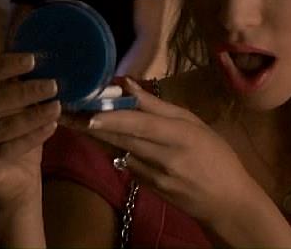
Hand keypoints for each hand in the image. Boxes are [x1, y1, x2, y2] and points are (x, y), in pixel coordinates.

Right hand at [0, 53, 60, 205]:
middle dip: (24, 91)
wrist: (14, 178)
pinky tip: (51, 127)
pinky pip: (5, 150)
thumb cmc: (13, 132)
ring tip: (56, 106)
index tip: (33, 60)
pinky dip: (31, 137)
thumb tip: (41, 54)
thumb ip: (16, 81)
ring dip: (31, 115)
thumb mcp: (13, 103)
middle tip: (53, 85)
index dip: (5, 65)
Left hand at [78, 79, 262, 226]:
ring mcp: (153, 176)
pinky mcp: (145, 187)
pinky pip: (124, 162)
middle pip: (122, 138)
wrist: (225, 202)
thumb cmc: (216, 156)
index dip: (114, 119)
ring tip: (69, 117)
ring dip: (94, 135)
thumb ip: (160, 107)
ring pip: (117, 150)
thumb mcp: (194, 124)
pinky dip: (110, 147)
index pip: (141, 126)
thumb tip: (130, 87)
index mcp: (180, 136)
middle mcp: (164, 158)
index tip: (88, 112)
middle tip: (65, 109)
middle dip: (91, 124)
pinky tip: (95, 135)